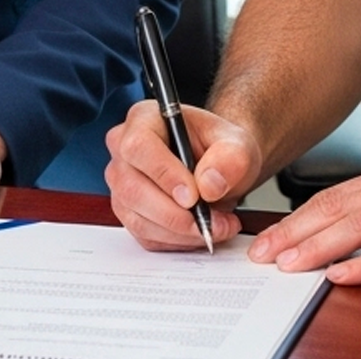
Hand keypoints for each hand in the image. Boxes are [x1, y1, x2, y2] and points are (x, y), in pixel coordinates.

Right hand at [103, 100, 260, 250]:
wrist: (220, 168)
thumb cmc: (221, 149)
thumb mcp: (238, 145)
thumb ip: (230, 158)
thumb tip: (209, 185)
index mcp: (144, 119)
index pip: (138, 146)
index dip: (164, 174)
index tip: (194, 196)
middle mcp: (124, 151)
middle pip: (132, 188)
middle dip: (175, 214)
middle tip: (211, 222)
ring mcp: (122, 184)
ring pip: (138, 218)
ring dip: (180, 232)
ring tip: (216, 227)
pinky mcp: (129, 212)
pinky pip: (145, 236)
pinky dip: (176, 241)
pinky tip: (200, 232)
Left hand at [245, 158, 360, 284]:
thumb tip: (350, 227)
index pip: (335, 197)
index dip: (298, 219)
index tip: (270, 240)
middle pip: (338, 210)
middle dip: (295, 234)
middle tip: (264, 257)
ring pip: (360, 227)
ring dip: (319, 247)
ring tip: (289, 266)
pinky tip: (342, 275)